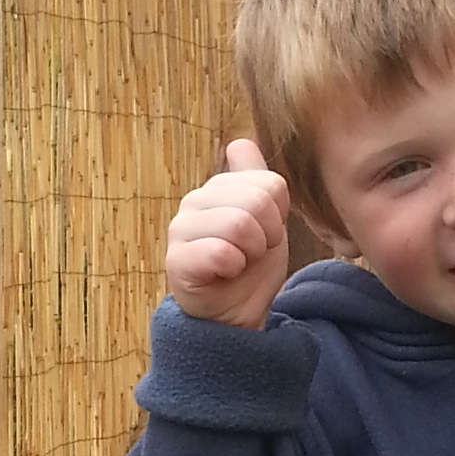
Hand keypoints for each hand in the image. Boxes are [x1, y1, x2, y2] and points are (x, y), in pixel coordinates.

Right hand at [166, 138, 291, 328]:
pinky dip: (234, 269)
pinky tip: (224, 275)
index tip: (264, 234)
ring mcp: (180, 229)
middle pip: (257, 201)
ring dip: (251, 253)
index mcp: (218, 187)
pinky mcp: (176, 260)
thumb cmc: (249, 266)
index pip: (270, 184)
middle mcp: (194, 200)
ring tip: (239, 263)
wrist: (233, 313)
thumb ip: (257, 179)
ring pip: (239, 224)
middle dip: (267, 235)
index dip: (278, 216)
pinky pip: (221, 252)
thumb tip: (239, 142)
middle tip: (252, 253)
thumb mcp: (265, 218)